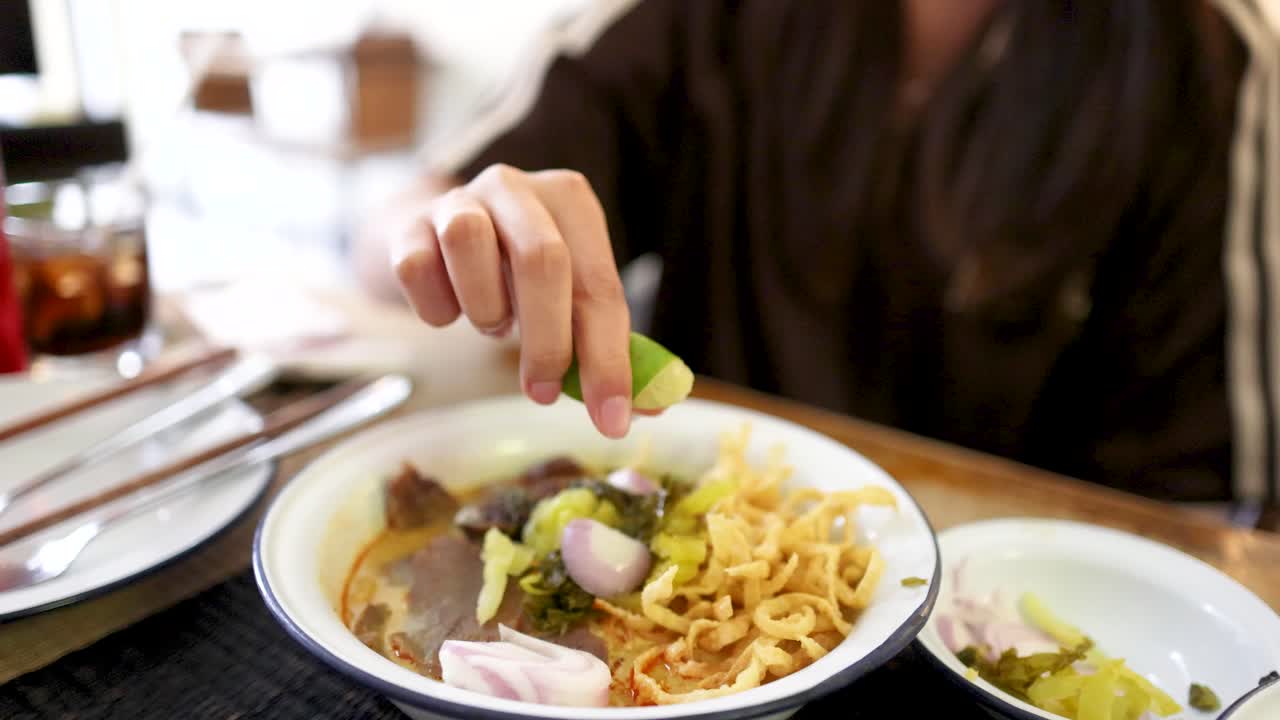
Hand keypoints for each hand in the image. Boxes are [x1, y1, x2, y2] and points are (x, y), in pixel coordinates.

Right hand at [385, 165, 633, 437]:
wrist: (440, 239)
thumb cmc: (519, 276)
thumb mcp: (569, 300)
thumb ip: (606, 349)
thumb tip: (647, 408)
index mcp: (570, 200)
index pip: (601, 285)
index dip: (608, 359)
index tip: (610, 419)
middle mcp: (516, 188)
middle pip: (542, 259)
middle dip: (547, 341)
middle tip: (542, 391)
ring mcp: (458, 200)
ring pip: (469, 244)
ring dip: (485, 307)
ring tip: (493, 322)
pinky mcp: (408, 224)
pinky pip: (416, 267)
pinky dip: (436, 308)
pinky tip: (450, 311)